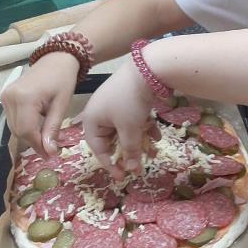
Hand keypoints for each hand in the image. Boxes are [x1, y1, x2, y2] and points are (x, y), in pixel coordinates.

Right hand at [2, 52, 80, 156]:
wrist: (56, 59)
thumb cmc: (63, 79)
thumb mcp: (61, 105)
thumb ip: (53, 128)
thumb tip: (49, 152)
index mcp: (25, 98)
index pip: (26, 130)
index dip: (37, 145)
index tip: (50, 156)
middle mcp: (9, 97)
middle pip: (18, 130)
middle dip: (34, 141)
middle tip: (50, 150)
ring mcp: (4, 96)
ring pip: (14, 126)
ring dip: (29, 134)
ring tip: (46, 139)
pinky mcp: (5, 96)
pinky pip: (13, 118)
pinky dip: (25, 125)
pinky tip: (38, 126)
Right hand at [80, 58, 159, 179]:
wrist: (146, 69)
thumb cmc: (129, 102)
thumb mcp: (129, 130)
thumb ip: (130, 151)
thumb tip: (131, 171)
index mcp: (91, 120)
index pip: (98, 149)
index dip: (111, 164)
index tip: (122, 178)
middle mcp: (99, 112)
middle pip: (112, 139)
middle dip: (128, 152)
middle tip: (140, 165)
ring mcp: (114, 103)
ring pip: (126, 129)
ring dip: (139, 141)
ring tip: (154, 151)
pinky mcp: (128, 97)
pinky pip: (133, 118)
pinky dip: (143, 127)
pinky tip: (157, 135)